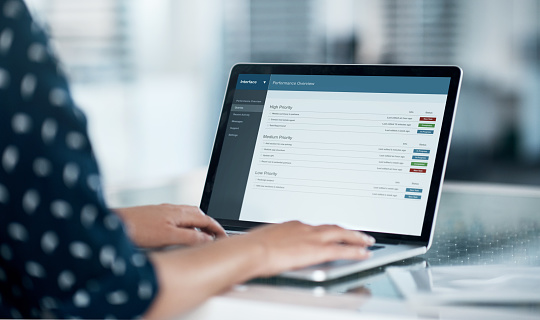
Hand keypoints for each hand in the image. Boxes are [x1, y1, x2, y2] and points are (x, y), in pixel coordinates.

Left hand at [113, 204, 226, 247]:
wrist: (111, 224)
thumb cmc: (136, 229)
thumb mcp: (167, 237)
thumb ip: (189, 237)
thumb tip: (207, 238)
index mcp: (178, 213)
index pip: (205, 219)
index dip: (217, 229)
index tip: (224, 237)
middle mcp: (171, 209)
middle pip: (198, 215)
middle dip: (209, 225)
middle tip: (215, 237)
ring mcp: (162, 212)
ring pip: (186, 216)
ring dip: (197, 225)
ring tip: (200, 238)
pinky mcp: (153, 216)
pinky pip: (176, 219)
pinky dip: (185, 226)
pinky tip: (178, 235)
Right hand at [239, 220, 374, 276]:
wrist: (252, 250)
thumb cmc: (251, 247)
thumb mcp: (264, 241)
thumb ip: (273, 243)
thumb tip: (269, 248)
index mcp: (292, 226)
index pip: (315, 227)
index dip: (326, 230)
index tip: (331, 233)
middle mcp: (305, 228)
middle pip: (332, 227)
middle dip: (347, 231)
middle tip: (359, 234)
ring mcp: (312, 238)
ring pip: (341, 234)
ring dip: (356, 238)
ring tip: (366, 241)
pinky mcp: (317, 250)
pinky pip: (342, 249)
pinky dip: (355, 251)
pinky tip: (363, 254)